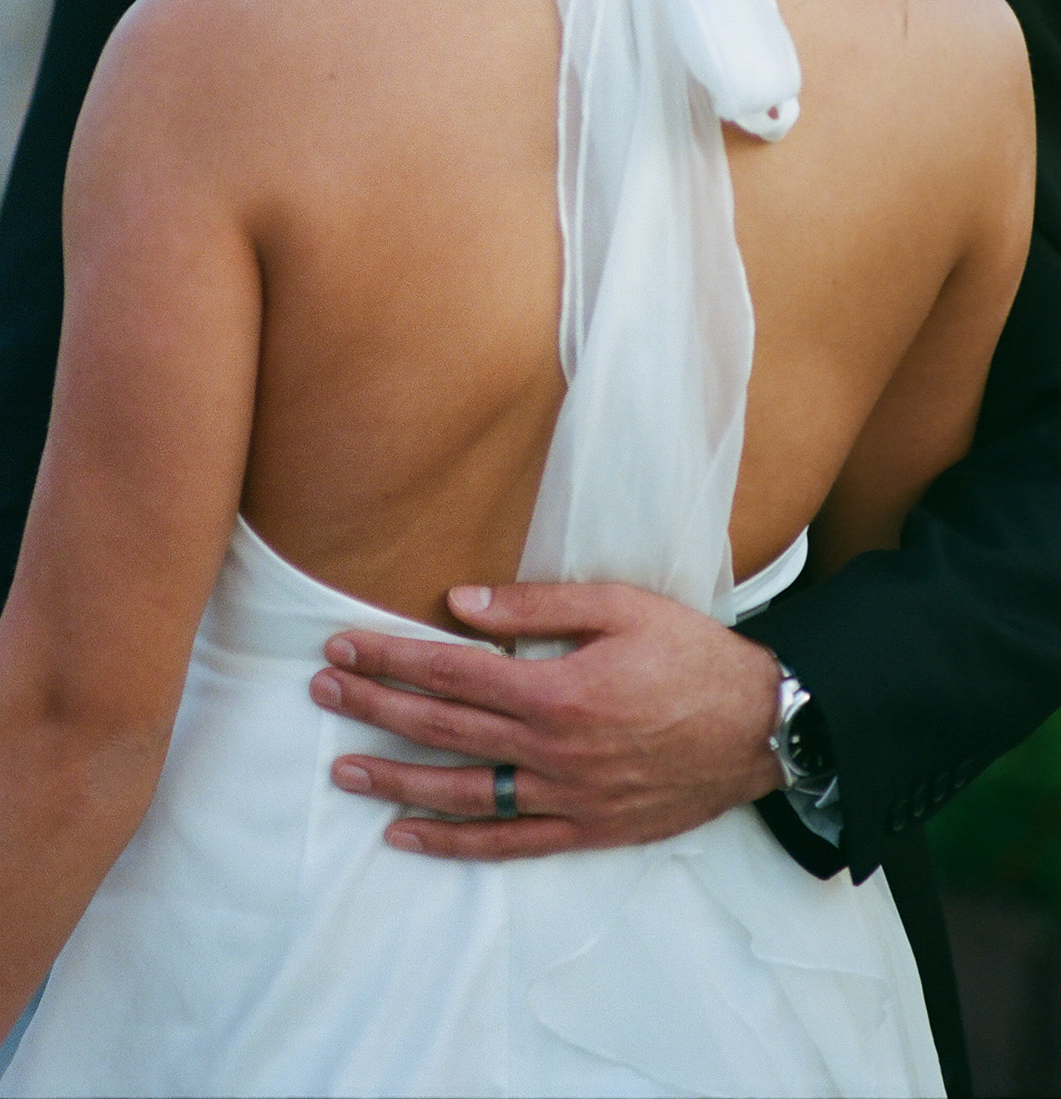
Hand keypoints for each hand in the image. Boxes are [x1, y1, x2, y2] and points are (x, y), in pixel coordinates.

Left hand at [309, 580, 783, 858]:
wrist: (763, 726)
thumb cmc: (693, 656)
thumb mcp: (621, 607)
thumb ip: (535, 608)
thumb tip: (459, 603)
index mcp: (555, 688)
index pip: (450, 671)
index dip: (390, 657)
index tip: (342, 646)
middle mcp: (550, 749)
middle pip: (442, 727)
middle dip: (374, 706)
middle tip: (321, 691)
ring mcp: (565, 797)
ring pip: (460, 792)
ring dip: (395, 779)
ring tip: (341, 768)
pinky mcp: (585, 830)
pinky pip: (506, 843)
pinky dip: (451, 843)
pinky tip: (405, 836)